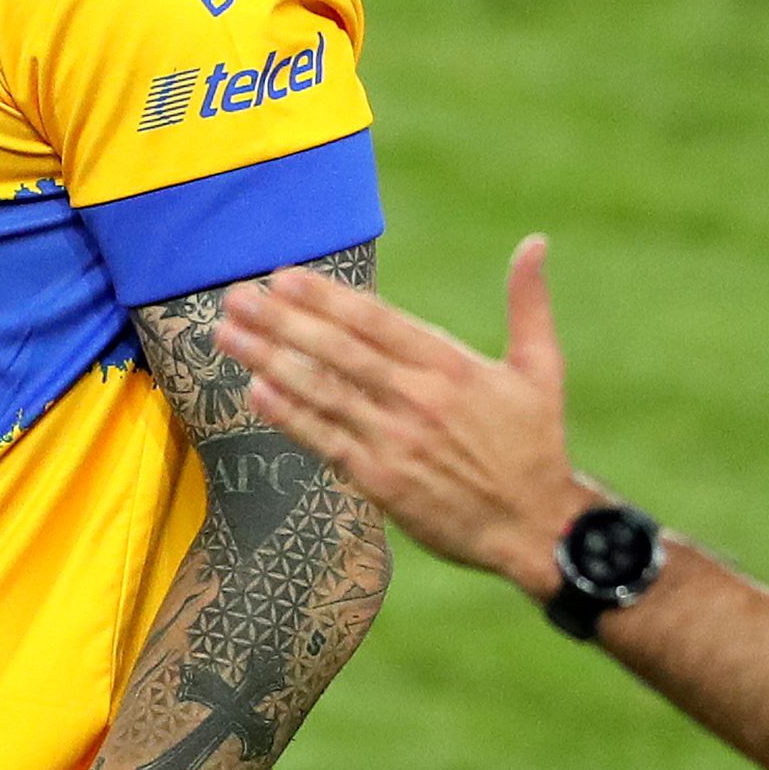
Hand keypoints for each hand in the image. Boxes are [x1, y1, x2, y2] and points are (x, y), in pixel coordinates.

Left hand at [218, 235, 590, 590]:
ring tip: (227, 336)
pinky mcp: (382, 481)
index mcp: (453, 366)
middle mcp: (420, 399)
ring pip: (322, 392)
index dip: (325, 298)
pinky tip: (255, 392)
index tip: (283, 277)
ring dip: (269, 361)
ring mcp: (396, 441)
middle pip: (338, 351)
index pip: (376, 321)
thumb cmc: (536, 444)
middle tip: (237, 296)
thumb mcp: (541, 368)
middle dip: (281, 320)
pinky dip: (289, 416)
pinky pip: (325, 441)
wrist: (535, 526)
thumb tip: (535, 243)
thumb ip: (529, 304)